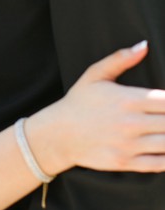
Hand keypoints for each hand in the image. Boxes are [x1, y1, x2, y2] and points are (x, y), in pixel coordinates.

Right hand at [30, 41, 164, 174]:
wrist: (56, 134)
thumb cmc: (77, 103)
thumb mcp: (94, 76)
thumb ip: (120, 59)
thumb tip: (144, 46)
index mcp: (128, 100)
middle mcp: (131, 123)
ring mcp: (128, 144)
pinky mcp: (124, 162)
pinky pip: (159, 163)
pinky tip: (164, 148)